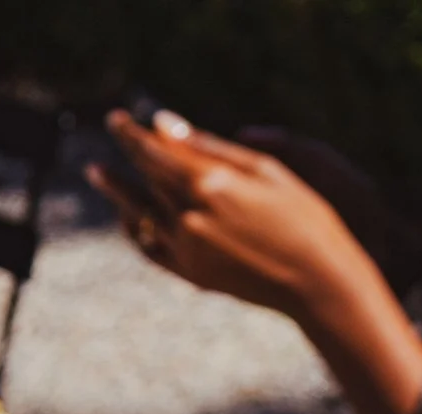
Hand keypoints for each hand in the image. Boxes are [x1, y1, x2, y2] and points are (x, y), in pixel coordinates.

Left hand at [86, 109, 378, 321]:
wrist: (323, 287)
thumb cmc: (307, 221)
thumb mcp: (269, 172)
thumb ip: (213, 148)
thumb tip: (163, 123)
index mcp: (210, 183)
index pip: (152, 149)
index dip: (130, 132)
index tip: (117, 118)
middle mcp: (190, 215)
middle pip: (143, 176)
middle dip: (128, 154)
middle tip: (113, 136)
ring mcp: (189, 248)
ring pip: (136, 212)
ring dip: (115, 190)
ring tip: (97, 173)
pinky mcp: (193, 274)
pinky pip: (150, 247)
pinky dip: (134, 230)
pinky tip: (128, 217)